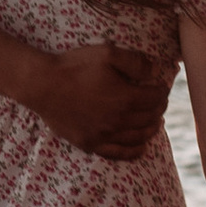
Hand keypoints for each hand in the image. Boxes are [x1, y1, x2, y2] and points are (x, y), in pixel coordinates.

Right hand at [33, 45, 173, 159]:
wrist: (43, 85)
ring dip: (151, 128)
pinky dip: (135, 150)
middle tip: (158, 102)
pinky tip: (141, 146)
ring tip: (155, 121)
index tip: (160, 86)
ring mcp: (105, 135)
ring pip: (139, 137)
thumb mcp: (107, 54)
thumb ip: (136, 61)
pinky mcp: (91, 143)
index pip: (156, 98)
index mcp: (126, 98)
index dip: (162, 91)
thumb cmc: (75, 67)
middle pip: (150, 118)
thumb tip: (155, 71)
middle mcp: (119, 121)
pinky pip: (120, 153)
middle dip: (158, 109)